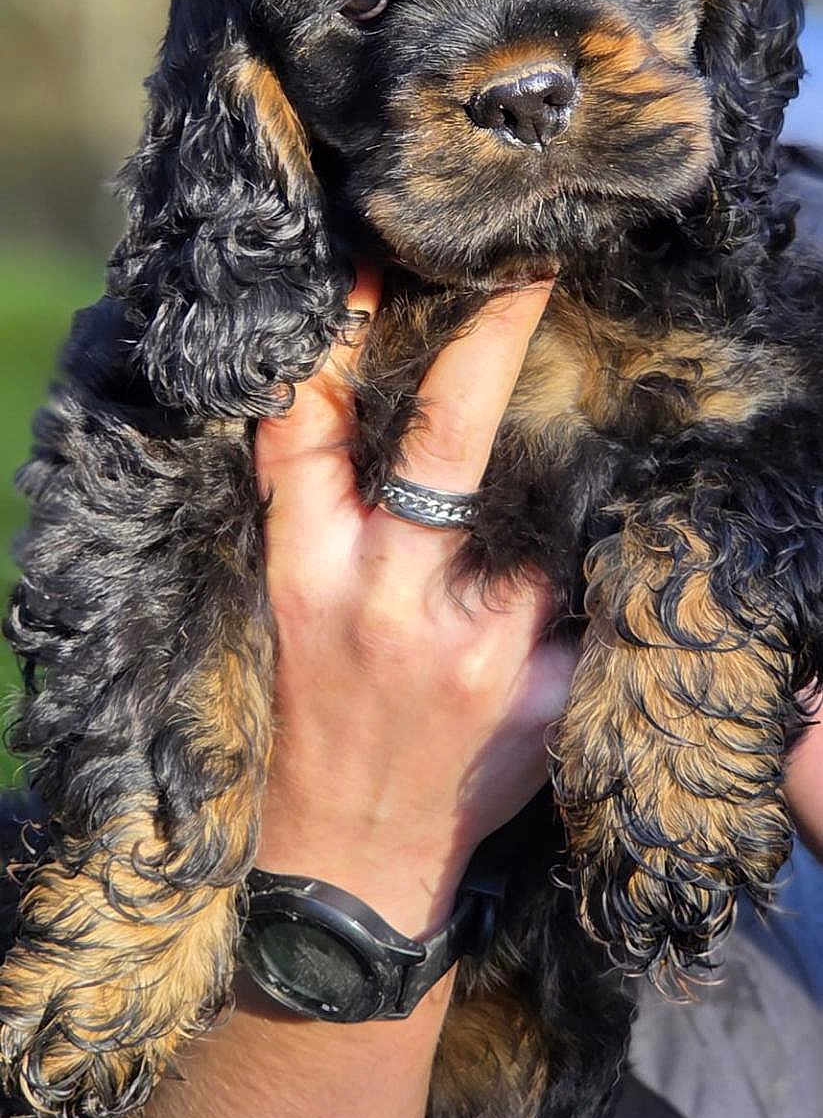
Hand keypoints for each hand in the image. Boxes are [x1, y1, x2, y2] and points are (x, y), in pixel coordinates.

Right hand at [254, 272, 577, 937]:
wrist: (356, 861)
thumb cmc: (315, 710)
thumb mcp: (284, 598)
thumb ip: (312, 493)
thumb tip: (344, 361)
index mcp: (307, 567)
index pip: (308, 423)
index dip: (345, 331)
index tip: (389, 256)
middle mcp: (387, 597)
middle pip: (443, 438)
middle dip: (491, 341)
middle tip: (533, 272)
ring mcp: (477, 647)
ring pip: (541, 510)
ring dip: (560, 472)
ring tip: (587, 436)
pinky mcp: (548, 695)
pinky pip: (589, 595)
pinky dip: (593, 574)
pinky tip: (601, 564)